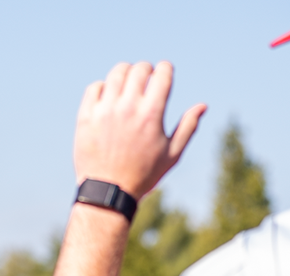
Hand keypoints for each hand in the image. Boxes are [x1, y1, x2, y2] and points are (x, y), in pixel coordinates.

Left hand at [74, 61, 206, 199]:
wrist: (109, 193)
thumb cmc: (143, 175)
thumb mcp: (171, 154)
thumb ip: (188, 127)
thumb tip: (203, 106)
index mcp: (152, 114)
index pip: (162, 73)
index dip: (165, 68)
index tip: (164, 72)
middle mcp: (128, 107)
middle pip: (139, 69)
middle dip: (147, 69)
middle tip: (146, 76)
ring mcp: (105, 110)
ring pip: (116, 74)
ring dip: (125, 73)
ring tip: (128, 82)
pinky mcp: (86, 116)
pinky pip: (94, 88)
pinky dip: (103, 87)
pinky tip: (109, 95)